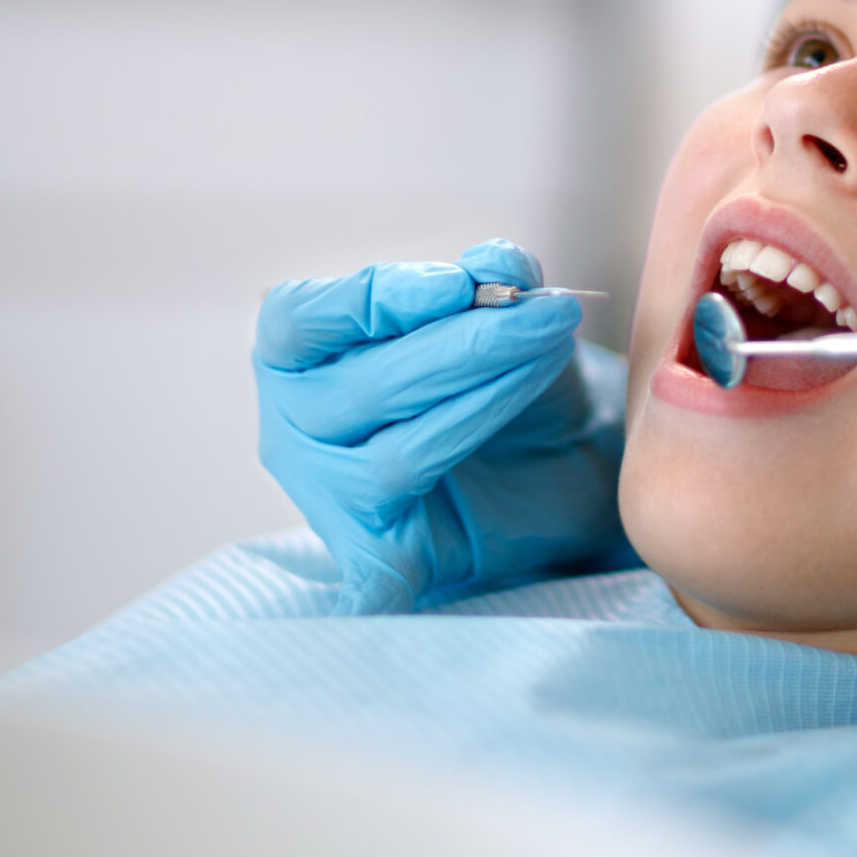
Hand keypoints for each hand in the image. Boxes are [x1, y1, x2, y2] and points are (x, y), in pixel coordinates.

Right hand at [256, 240, 623, 614]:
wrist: (559, 451)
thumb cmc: (507, 370)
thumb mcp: (508, 311)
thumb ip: (497, 281)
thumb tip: (500, 268)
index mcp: (299, 352)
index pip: (298, 321)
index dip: (370, 298)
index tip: (456, 284)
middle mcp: (299, 424)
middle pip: (357, 388)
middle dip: (463, 346)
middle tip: (545, 317)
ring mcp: (332, 494)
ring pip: (394, 459)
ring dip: (484, 403)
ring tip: (548, 361)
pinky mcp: (380, 554)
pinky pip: (374, 574)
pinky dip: (382, 585)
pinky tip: (408, 588)